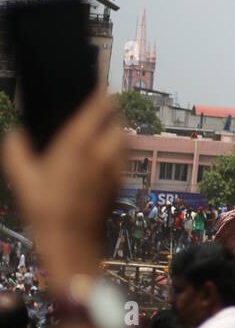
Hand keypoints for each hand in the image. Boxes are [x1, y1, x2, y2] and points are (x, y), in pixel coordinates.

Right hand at [1, 91, 125, 284]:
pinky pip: (125, 156)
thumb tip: (16, 133)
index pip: (99, 104)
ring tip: (101, 129)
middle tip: (96, 106)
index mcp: (77, 144)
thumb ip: (16, 150)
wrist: (71, 245)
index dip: (98, 90)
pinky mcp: (120, 183)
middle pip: (116, 117)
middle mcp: (101, 152)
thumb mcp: (20, 178)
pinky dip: (118, 149)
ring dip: (115, 128)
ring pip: (124, 136)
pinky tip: (105, 155)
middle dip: (108, 108)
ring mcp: (115, 168)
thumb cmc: (45, 212)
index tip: (94, 82)